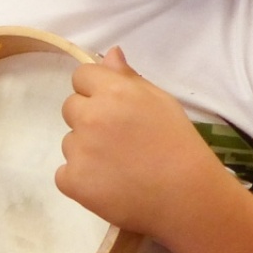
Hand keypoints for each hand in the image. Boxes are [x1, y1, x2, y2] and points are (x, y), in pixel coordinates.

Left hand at [57, 47, 233, 241]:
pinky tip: (108, 185)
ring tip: (119, 167)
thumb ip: (129, 77)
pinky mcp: (72, 181)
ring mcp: (78, 150)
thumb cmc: (180, 145)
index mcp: (113, 92)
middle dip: (89, 119)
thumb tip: (108, 54)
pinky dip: (81, 180)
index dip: (96, 91)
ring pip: (69, 142)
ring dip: (86, 151)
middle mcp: (90, 117)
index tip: (114, 109)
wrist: (187, 198)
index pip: (81, 76)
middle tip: (119, 140)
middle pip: (71, 108)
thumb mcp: (162, 102)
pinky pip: (65, 174)